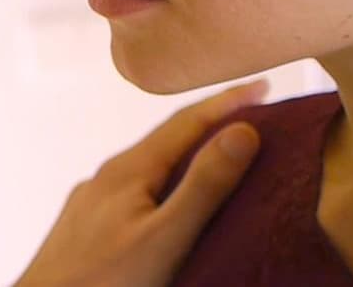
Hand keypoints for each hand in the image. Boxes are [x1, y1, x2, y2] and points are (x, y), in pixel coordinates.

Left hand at [15, 79, 268, 286]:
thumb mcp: (166, 236)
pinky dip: (166, 182)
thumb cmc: (105, 281)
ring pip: (149, 166)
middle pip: (167, 139)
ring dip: (187, 154)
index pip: (185, 123)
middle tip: (254, 112)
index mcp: (128, 170)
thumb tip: (242, 130)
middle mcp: (107, 177)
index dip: (227, 103)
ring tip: (221, 152)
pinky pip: (136, 191)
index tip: (265, 85)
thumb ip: (203, 185)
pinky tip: (171, 199)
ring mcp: (93, 201)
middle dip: (210, 123)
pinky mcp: (87, 226)